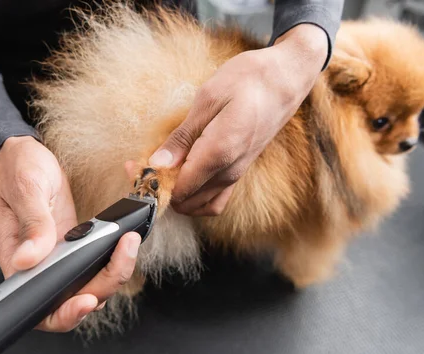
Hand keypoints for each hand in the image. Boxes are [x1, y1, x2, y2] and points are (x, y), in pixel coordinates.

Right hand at [0, 136, 140, 331]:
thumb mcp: (24, 188)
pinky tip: (126, 242)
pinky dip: (115, 259)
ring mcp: (60, 258)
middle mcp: (40, 266)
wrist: (27, 154)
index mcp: (17, 260)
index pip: (39, 304)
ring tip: (128, 243)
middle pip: (73, 300)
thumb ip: (32, 223)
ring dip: (114, 272)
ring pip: (91, 285)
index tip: (86, 300)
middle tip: (122, 254)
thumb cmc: (17, 168)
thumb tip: (27, 259)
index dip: (64, 313)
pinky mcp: (75, 246)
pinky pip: (98, 265)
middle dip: (103, 287)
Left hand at [148, 24, 328, 215]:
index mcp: (220, 152)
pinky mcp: (240, 171)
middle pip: (186, 202)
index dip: (153, 183)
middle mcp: (230, 171)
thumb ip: (182, 136)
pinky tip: (183, 176)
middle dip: (160, 190)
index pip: (179, 189)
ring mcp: (237, 174)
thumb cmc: (249, 80)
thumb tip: (158, 164)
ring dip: (176, 196)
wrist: (287, 78)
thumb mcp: (208, 98)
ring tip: (160, 171)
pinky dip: (195, 196)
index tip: (136, 166)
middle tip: (141, 166)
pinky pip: (215, 200)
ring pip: (200, 206)